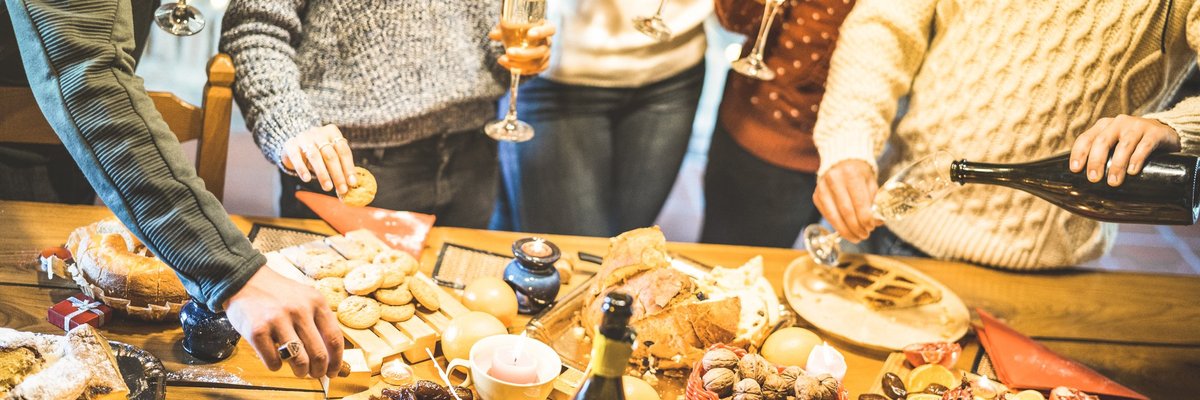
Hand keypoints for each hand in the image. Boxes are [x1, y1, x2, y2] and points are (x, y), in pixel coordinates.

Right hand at [224, 267, 343, 378]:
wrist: (244, 280)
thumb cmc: (278, 294)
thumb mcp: (305, 298)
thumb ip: (318, 320)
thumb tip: (330, 355)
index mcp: (316, 302)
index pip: (334, 338)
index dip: (336, 360)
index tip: (333, 370)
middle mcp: (299, 310)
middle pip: (318, 353)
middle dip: (318, 370)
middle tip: (315, 374)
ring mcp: (277, 320)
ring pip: (299, 360)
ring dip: (300, 371)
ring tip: (298, 370)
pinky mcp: (257, 331)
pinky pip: (274, 361)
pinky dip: (276, 366)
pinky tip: (275, 359)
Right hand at [282, 125, 356, 194]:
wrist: (293, 143)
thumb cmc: (318, 151)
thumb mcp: (330, 153)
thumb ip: (340, 165)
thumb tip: (351, 184)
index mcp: (332, 132)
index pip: (343, 150)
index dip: (349, 167)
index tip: (352, 183)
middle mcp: (318, 133)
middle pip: (330, 155)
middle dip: (337, 174)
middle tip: (342, 189)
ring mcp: (303, 137)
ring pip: (315, 157)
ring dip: (322, 174)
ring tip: (328, 187)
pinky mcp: (290, 145)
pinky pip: (297, 158)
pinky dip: (302, 169)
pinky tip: (307, 179)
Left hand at [487, 23, 555, 74]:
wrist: (527, 39)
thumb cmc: (520, 28)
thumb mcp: (513, 25)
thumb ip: (503, 29)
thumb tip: (492, 35)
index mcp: (546, 28)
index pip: (550, 29)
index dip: (541, 32)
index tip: (529, 34)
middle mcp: (548, 42)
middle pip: (541, 50)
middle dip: (524, 53)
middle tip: (508, 52)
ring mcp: (547, 55)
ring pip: (536, 63)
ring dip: (519, 64)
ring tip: (502, 60)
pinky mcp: (543, 65)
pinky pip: (535, 70)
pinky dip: (521, 70)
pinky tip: (510, 67)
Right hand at [814, 159, 882, 242]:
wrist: (841, 162)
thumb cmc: (859, 174)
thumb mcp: (870, 184)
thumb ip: (873, 202)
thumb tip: (876, 222)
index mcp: (851, 174)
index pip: (859, 203)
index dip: (866, 219)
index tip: (871, 227)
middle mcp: (834, 179)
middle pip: (846, 212)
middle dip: (856, 228)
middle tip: (864, 235)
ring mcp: (822, 188)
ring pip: (834, 216)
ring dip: (846, 231)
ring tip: (856, 237)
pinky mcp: (817, 196)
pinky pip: (827, 215)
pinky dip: (837, 225)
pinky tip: (845, 229)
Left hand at [1069, 114, 1180, 186]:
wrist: (1165, 133)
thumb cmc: (1133, 144)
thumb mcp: (1114, 146)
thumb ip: (1102, 156)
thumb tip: (1085, 181)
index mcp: (1103, 126)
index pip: (1086, 138)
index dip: (1079, 153)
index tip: (1076, 169)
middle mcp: (1118, 123)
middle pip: (1103, 141)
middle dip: (1096, 161)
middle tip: (1094, 179)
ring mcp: (1137, 125)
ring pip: (1124, 145)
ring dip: (1117, 164)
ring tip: (1113, 181)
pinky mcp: (1155, 132)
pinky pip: (1145, 145)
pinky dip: (1137, 159)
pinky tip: (1133, 171)